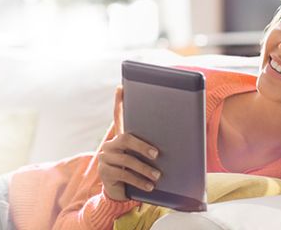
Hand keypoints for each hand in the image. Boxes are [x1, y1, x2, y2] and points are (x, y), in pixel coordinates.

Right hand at [97, 86, 161, 200]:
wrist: (119, 193)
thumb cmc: (135, 171)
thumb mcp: (141, 158)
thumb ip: (151, 149)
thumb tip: (176, 142)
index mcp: (119, 137)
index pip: (117, 116)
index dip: (119, 102)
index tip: (121, 87)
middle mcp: (110, 144)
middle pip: (126, 139)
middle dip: (142, 146)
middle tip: (157, 154)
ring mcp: (105, 158)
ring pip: (127, 160)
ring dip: (144, 168)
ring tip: (157, 175)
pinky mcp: (104, 172)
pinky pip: (124, 175)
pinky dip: (139, 181)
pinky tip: (149, 186)